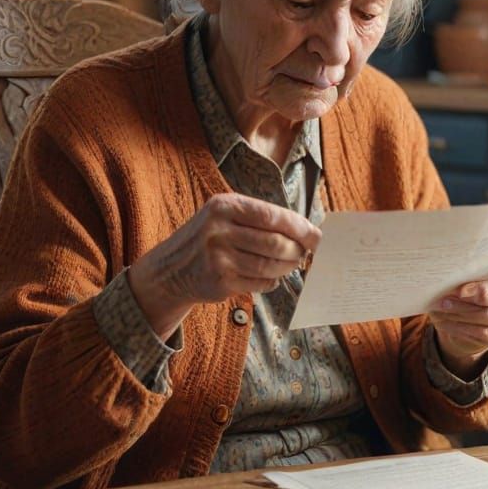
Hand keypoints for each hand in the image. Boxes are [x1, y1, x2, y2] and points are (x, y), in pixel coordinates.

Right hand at [127, 194, 320, 338]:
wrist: (171, 268)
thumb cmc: (209, 237)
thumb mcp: (225, 215)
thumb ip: (260, 218)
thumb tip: (307, 231)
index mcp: (224, 206)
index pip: (272, 216)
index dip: (299, 227)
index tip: (316, 236)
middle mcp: (218, 230)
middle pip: (275, 243)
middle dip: (296, 250)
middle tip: (303, 253)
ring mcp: (218, 258)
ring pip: (270, 266)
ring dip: (287, 267)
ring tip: (290, 264)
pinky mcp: (220, 282)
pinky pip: (260, 282)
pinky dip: (272, 281)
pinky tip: (270, 276)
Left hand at [427, 260, 487, 379]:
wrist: (456, 319)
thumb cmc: (457, 288)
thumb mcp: (459, 277)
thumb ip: (462, 273)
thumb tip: (448, 273)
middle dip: (482, 292)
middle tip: (460, 292)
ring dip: (464, 311)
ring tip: (444, 305)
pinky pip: (485, 333)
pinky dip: (462, 327)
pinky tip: (445, 321)